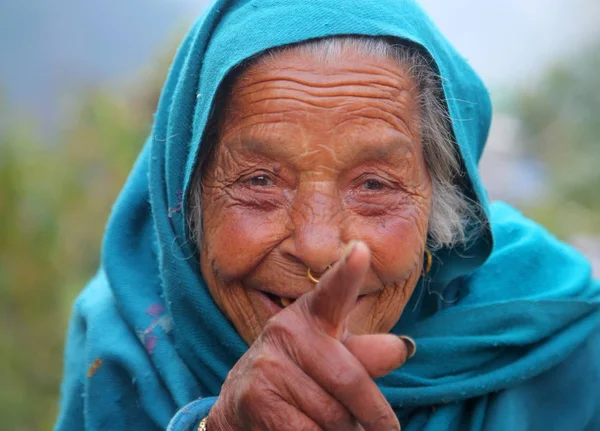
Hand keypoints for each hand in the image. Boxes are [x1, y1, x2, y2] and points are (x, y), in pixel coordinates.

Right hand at [207, 241, 411, 430]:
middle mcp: (287, 329)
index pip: (335, 291)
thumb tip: (401, 347)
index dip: (348, 272)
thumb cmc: (302, 376)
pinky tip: (306, 430)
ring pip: (332, 415)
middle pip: (351, 381)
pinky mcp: (256, 397)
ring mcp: (268, 362)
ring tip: (333, 426)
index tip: (361, 251)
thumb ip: (365, 355)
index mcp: (313, 314)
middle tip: (384, 429)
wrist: (241, 403)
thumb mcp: (333, 358)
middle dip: (374, 416)